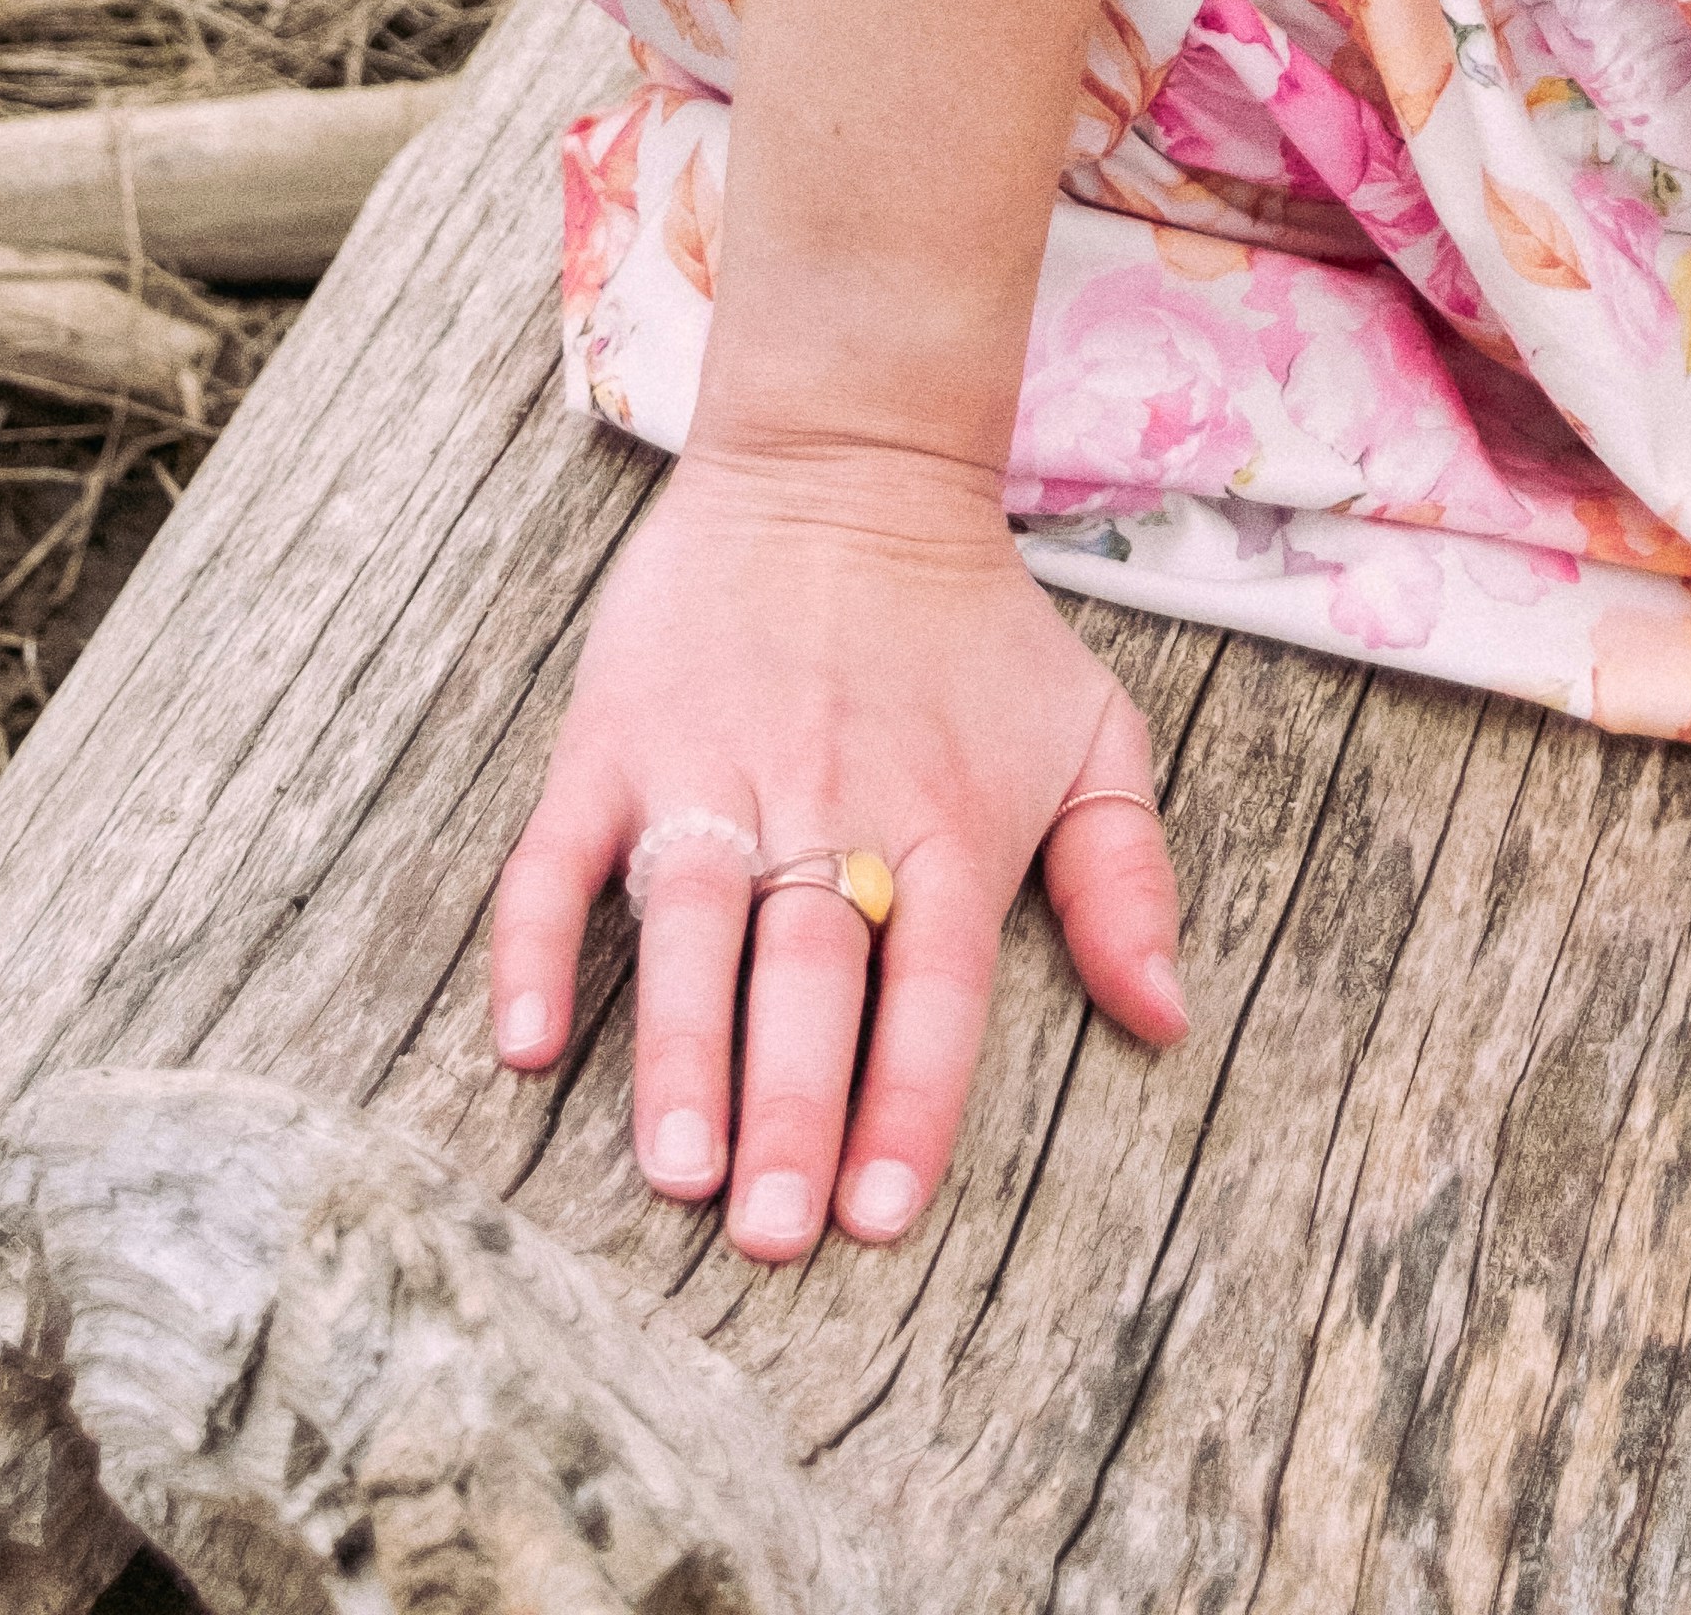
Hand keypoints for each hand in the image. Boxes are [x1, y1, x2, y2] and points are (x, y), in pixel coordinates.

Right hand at [490, 428, 1188, 1258]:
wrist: (847, 458)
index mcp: (943, 817)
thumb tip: (1166, 1019)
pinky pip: (556, 855)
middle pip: (810, 972)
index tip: (878, 1215)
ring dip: (679, 1047)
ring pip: (689, 925)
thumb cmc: (975, 624)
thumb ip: (1126, 876)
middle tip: (768, 1231)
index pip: (933, 985)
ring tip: (673, 1164)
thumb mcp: (1089, 727)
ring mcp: (712, 767)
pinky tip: (523, 1041)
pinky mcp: (615, 736)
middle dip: (791, 1107)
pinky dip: (533, 946)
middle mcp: (828, 800)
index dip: (908, 1101)